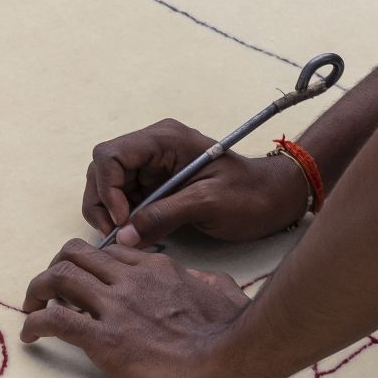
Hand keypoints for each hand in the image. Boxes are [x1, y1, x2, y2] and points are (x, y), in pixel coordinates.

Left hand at [21, 239, 251, 377]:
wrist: (229, 361)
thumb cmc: (234, 333)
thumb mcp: (225, 292)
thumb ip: (207, 283)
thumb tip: (204, 283)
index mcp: (157, 267)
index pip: (109, 252)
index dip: (90, 265)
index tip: (84, 283)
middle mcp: (130, 279)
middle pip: (75, 254)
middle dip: (55, 267)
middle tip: (49, 290)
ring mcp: (115, 306)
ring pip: (58, 278)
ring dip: (37, 291)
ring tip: (30, 308)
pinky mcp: (104, 339)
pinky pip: (56, 320)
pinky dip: (35, 325)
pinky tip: (30, 336)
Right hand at [84, 118, 307, 246]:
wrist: (276, 199)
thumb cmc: (249, 195)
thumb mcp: (208, 203)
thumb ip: (163, 216)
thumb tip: (122, 236)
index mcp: (164, 139)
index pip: (111, 155)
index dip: (106, 188)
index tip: (121, 220)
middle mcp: (152, 148)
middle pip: (103, 169)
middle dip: (101, 202)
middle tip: (115, 235)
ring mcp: (152, 167)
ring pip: (108, 184)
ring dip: (108, 211)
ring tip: (123, 238)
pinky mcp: (156, 186)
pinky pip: (124, 199)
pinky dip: (121, 218)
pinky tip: (133, 235)